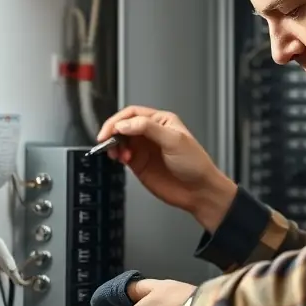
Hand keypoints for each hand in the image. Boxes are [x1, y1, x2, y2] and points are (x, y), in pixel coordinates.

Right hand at [97, 105, 236, 230]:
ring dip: (114, 145)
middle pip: (123, 126)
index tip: (110, 130)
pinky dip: (117, 156)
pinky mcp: (139, 164)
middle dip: (113, 132)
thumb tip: (124, 124)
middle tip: (106, 141)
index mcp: (161, 121)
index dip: (118, 120)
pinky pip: (122, 155)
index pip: (133, 114)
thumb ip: (148, 129)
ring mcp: (144, 149)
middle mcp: (151, 133)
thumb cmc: (195, 164)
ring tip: (117, 154)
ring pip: (120, 140)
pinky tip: (122, 159)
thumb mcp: (173, 140)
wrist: (199, 191)